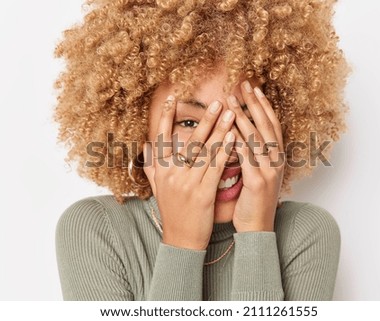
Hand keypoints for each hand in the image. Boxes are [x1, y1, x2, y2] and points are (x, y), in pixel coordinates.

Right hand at [143, 95, 235, 249]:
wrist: (181, 240)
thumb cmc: (172, 212)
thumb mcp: (157, 188)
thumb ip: (152, 166)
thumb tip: (146, 145)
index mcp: (160, 171)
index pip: (162, 138)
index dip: (167, 117)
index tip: (173, 98)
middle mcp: (172, 175)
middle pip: (190, 141)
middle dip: (205, 119)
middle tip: (217, 101)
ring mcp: (187, 184)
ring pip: (205, 151)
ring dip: (219, 129)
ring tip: (231, 113)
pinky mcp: (202, 194)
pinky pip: (216, 167)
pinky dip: (225, 150)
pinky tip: (233, 137)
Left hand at [227, 81, 284, 232]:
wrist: (257, 228)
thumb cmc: (253, 201)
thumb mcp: (256, 174)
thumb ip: (251, 155)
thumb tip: (238, 136)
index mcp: (276, 158)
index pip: (272, 125)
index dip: (263, 106)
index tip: (254, 89)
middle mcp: (276, 161)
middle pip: (266, 125)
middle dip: (254, 103)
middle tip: (244, 84)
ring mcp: (269, 170)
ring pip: (257, 137)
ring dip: (243, 116)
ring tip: (231, 100)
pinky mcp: (257, 181)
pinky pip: (246, 156)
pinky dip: (237, 140)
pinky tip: (227, 129)